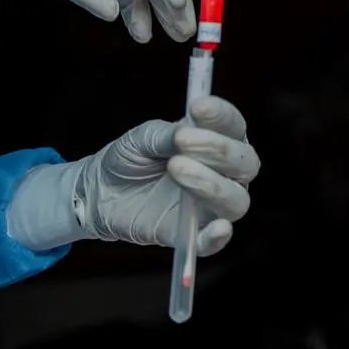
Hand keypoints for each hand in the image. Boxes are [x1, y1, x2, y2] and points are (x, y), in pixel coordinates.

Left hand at [70, 97, 259, 254]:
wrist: (102, 192)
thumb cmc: (131, 158)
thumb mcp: (142, 138)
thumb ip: (164, 135)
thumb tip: (186, 131)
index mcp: (219, 141)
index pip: (234, 126)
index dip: (222, 116)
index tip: (197, 106)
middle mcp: (226, 174)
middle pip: (246, 163)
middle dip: (219, 150)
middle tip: (182, 141)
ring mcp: (213, 206)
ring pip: (237, 200)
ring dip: (213, 185)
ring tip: (176, 168)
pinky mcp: (194, 235)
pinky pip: (213, 242)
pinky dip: (219, 237)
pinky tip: (219, 228)